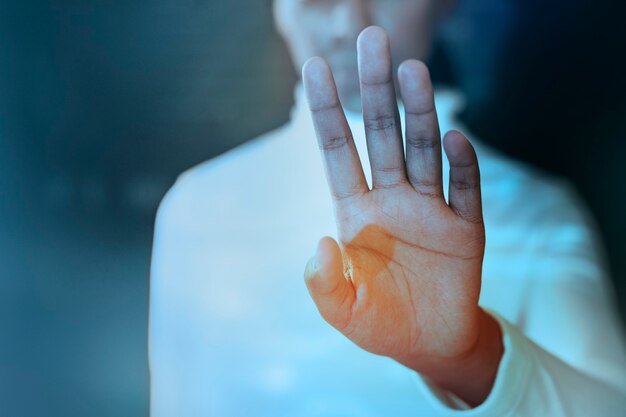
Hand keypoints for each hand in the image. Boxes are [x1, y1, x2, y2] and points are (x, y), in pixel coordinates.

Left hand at [302, 27, 502, 406]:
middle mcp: (391, 200)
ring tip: (412, 71)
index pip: (338, 151)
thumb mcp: (342, 311)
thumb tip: (320, 241)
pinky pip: (464, 190)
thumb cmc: (379, 324)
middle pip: (382, 135)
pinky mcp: (465, 228)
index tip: (315, 66)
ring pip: (424, 150)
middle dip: (375, 91)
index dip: (327, 110)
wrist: (429, 343)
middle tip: (373, 41)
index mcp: (355, 212)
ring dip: (419, 113)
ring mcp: (430, 210)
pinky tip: (455, 138)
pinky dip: (461, 165)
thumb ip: (323, 282)